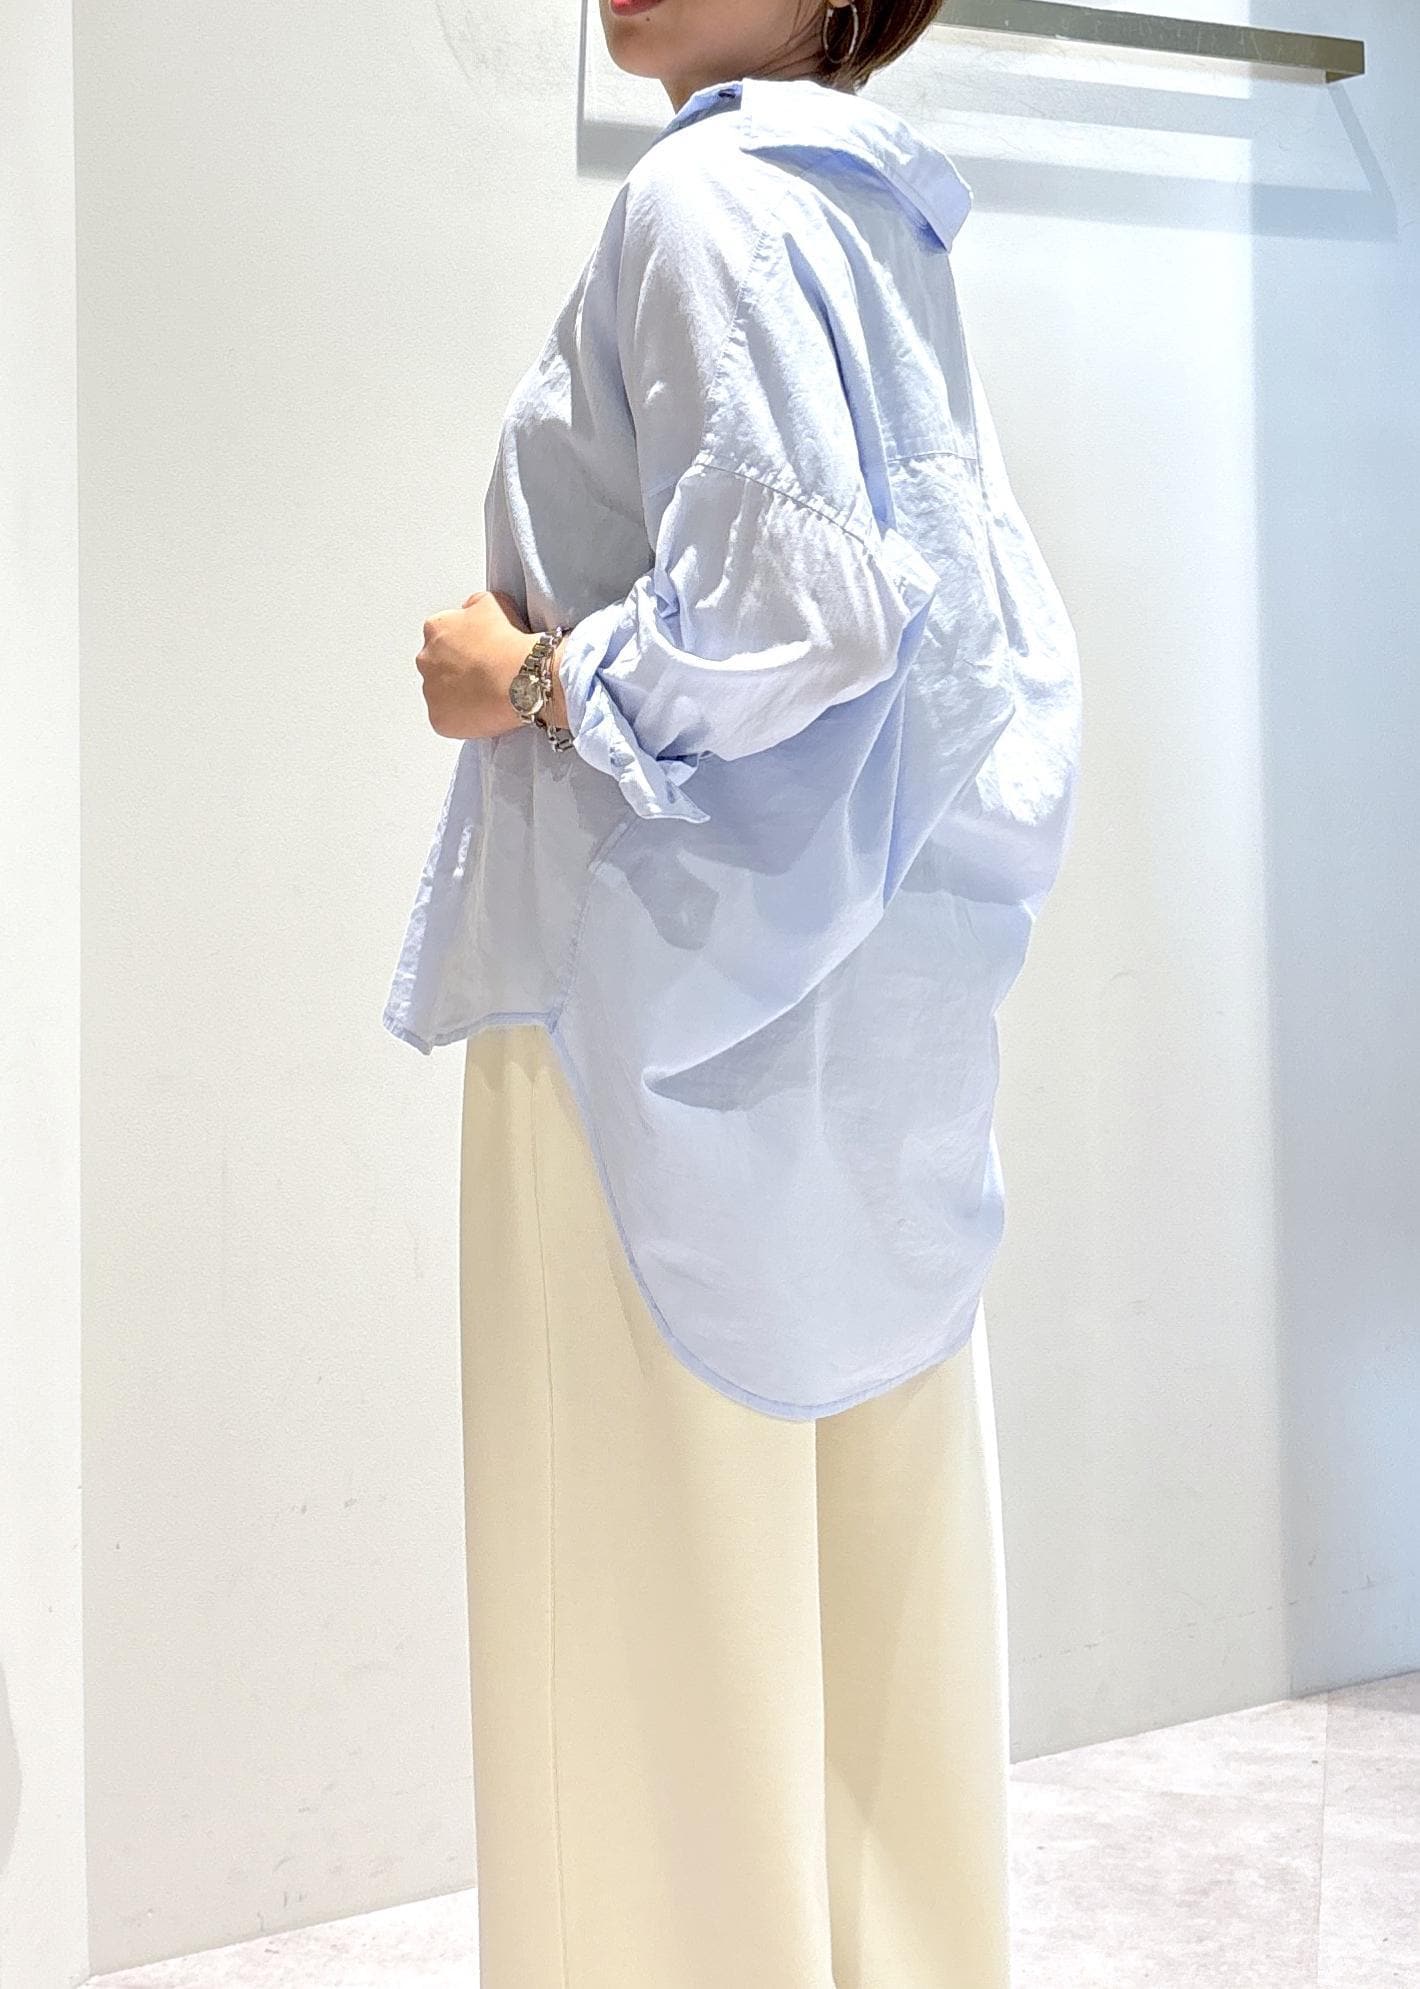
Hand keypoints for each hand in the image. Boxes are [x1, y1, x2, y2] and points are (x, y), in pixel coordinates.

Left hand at [415, 589, 540, 740]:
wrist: (523, 678)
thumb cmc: (510, 642)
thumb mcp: (494, 602)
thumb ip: (474, 604)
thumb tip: (469, 611)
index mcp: (435, 628)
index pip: (443, 635)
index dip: (465, 644)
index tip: (482, 651)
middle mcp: (425, 659)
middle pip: (438, 665)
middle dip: (457, 670)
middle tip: (485, 674)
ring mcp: (430, 692)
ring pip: (441, 694)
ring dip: (459, 694)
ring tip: (488, 694)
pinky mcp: (439, 719)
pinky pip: (447, 719)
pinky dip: (463, 718)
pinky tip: (484, 712)